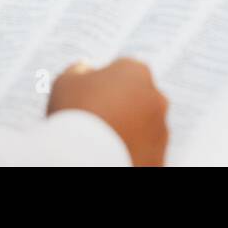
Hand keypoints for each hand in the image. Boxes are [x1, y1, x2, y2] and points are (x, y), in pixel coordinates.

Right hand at [47, 59, 168, 165]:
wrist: (84, 158)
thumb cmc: (75, 114)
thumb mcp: (66, 82)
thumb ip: (79, 70)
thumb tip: (84, 69)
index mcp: (136, 71)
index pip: (124, 71)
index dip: (105, 83)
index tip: (91, 96)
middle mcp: (156, 97)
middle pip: (138, 97)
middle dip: (121, 106)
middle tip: (96, 120)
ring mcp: (161, 128)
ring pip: (145, 126)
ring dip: (129, 129)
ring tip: (101, 141)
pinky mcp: (160, 155)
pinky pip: (145, 150)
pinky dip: (132, 151)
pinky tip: (111, 154)